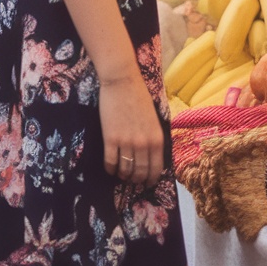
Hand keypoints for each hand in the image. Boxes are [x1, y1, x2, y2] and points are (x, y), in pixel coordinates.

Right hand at [98, 66, 164, 185]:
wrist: (122, 82)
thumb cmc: (139, 97)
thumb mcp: (154, 120)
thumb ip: (153, 138)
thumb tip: (151, 157)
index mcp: (156, 139)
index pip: (156, 169)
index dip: (151, 180)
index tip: (147, 183)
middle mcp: (143, 144)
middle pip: (140, 173)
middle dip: (136, 180)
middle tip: (132, 180)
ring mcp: (126, 142)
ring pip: (125, 170)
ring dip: (123, 175)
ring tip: (121, 173)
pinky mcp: (110, 139)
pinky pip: (110, 162)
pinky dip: (110, 169)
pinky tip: (110, 167)